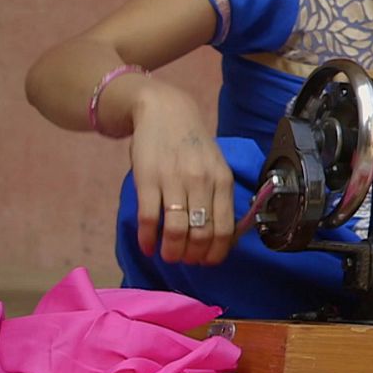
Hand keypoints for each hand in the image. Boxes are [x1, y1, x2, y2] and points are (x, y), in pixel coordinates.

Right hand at [127, 87, 235, 266]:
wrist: (165, 111)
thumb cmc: (193, 144)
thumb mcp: (216, 165)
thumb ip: (218, 194)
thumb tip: (221, 233)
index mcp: (222, 180)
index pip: (225, 228)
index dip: (216, 252)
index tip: (207, 262)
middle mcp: (201, 182)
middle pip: (201, 234)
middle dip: (193, 256)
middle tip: (185, 260)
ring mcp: (174, 181)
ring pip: (177, 230)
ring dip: (171, 252)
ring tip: (167, 256)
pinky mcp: (147, 180)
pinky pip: (149, 219)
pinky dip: (147, 239)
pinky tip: (147, 246)